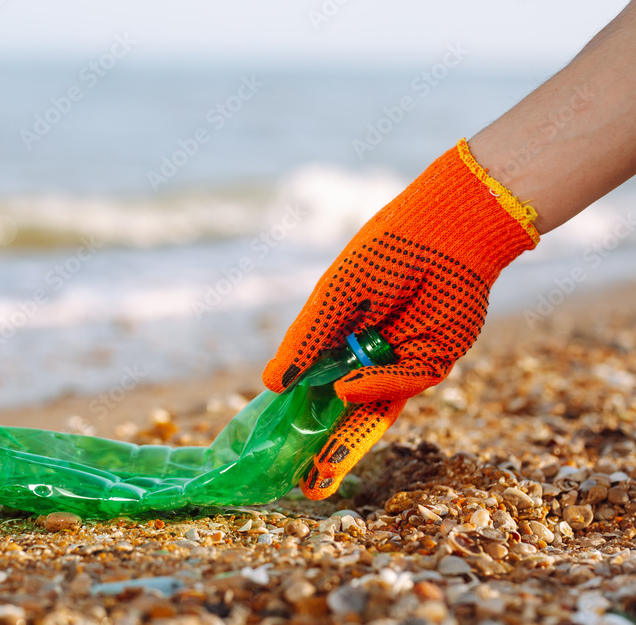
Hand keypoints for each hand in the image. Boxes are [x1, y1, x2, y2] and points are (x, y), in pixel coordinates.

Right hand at [264, 139, 539, 498]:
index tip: (276, 446)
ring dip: (349, 445)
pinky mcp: (434, 362)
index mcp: (341, 339)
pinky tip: (348, 388)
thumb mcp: (331, 301)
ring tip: (319, 475)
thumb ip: (305, 343)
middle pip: (346, 411)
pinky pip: (402, 386)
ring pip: (374, 412)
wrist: (442, 231)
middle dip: (326, 449)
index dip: (299, 416)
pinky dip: (374, 387)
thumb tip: (272, 385)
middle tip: (304, 483)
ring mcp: (402, 362)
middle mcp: (371, 356)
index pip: (316, 387)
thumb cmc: (381, 255)